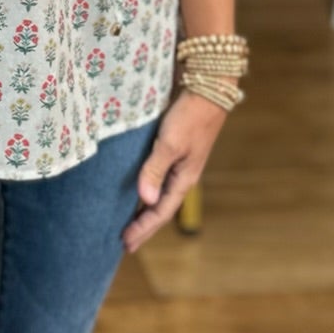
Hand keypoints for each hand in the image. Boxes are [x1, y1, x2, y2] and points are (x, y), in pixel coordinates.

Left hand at [122, 92, 228, 253]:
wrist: (208, 89)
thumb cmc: (189, 116)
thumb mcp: (170, 143)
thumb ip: (155, 170)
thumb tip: (144, 200)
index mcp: (184, 178)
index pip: (160, 212)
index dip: (143, 229)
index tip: (125, 243)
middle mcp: (182, 175)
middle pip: (160, 208)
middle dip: (144, 227)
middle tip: (125, 243)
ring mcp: (180, 164)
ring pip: (159, 196)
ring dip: (144, 212)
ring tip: (129, 224)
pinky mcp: (175, 152)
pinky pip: (158, 180)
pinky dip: (147, 192)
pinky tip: (138, 193)